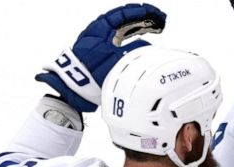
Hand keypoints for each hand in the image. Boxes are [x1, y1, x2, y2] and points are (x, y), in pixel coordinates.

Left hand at [36, 4, 166, 112]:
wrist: (72, 87)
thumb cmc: (90, 72)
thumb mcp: (116, 60)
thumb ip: (133, 51)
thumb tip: (148, 45)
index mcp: (101, 27)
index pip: (125, 13)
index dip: (143, 12)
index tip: (158, 15)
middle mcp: (101, 30)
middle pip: (126, 18)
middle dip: (145, 18)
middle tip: (161, 21)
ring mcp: (101, 40)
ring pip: (124, 27)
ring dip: (140, 26)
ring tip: (156, 27)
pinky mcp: (103, 50)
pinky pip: (122, 36)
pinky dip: (134, 35)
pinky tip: (142, 37)